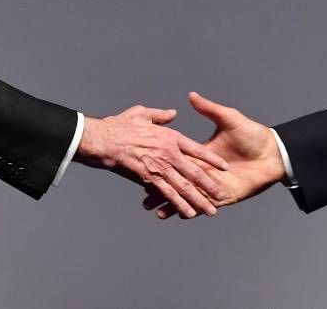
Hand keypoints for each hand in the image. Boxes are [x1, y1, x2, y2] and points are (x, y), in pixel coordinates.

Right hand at [75, 104, 229, 217]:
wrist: (101, 140)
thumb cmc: (118, 126)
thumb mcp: (142, 113)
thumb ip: (160, 115)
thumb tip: (173, 113)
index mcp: (170, 137)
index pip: (197, 149)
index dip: (212, 158)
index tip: (225, 166)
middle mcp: (168, 153)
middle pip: (195, 172)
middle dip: (209, 185)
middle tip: (221, 195)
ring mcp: (159, 168)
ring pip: (184, 187)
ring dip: (198, 200)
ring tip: (211, 210)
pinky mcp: (148, 179)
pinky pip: (168, 194)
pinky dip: (179, 204)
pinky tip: (189, 213)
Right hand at [143, 91, 285, 218]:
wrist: (273, 153)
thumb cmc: (252, 134)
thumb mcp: (228, 118)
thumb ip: (209, 108)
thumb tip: (192, 95)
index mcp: (202, 153)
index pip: (179, 160)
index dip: (163, 164)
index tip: (146, 167)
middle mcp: (205, 170)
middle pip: (179, 181)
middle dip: (161, 190)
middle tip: (144, 197)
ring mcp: (214, 184)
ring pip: (189, 196)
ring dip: (173, 204)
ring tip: (157, 211)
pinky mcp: (225, 196)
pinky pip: (205, 205)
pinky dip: (192, 211)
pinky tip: (179, 216)